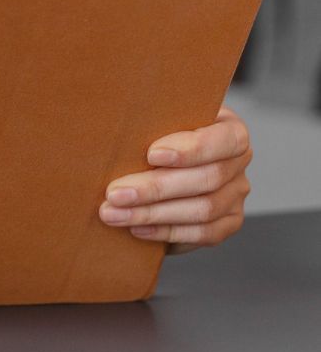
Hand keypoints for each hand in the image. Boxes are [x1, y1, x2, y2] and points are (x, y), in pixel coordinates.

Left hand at [98, 106, 252, 251]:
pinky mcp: (228, 222)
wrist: (156, 160)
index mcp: (229, 128)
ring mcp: (235, 194)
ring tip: (113, 213)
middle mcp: (238, 162)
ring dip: (153, 214)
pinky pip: (203, 233)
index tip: (152, 155)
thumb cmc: (154, 133)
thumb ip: (150, 121)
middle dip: (156, 188)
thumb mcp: (156, 118)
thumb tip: (116, 126)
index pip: (224, 140)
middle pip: (207, 179)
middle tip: (115, 193)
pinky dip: (167, 232)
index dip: (191, 149)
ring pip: (203, 210)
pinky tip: (136, 228)